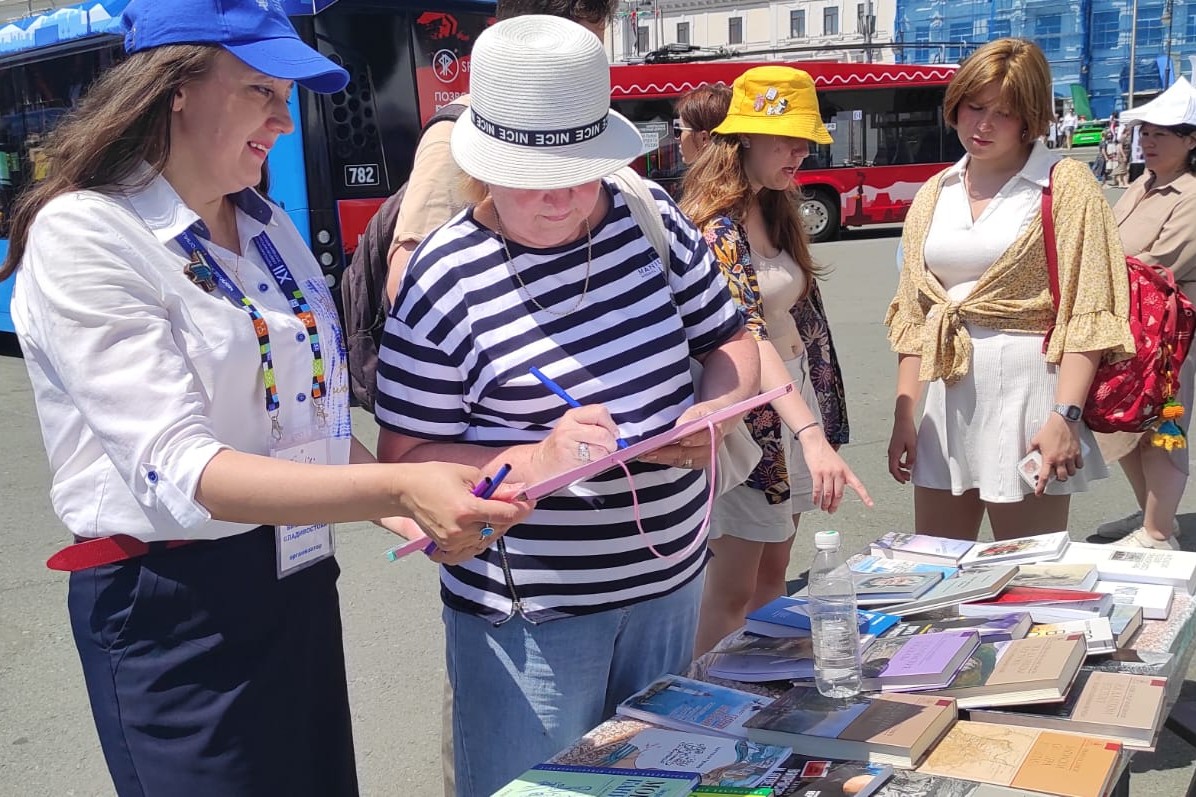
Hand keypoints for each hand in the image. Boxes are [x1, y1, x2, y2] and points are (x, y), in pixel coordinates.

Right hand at [391, 462, 533, 555]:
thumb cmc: (434, 476)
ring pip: (486, 540)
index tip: (530, 502)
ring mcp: (451, 542)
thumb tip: (519, 490)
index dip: (522, 509)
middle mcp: (460, 530)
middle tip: (511, 503)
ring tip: (488, 512)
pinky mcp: (445, 549)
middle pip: (498, 529)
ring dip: (493, 528)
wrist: (404, 492)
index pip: (505, 514)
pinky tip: (479, 528)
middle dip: (508, 517)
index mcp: (466, 509)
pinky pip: (472, 550)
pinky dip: (479, 540)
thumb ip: (495, 487)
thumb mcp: (467, 474)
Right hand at [529, 404, 620, 481]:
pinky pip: (594, 459)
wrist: (542, 460)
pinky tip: (588, 460)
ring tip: (597, 454)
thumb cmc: (563, 444)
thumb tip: (615, 431)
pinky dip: (597, 462)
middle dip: (611, 442)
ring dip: (605, 454)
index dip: (611, 424)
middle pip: (603, 432)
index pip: (600, 412)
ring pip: (601, 448)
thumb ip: (594, 424)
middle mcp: (569, 426)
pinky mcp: (569, 457)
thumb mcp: (575, 426)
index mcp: (573, 415)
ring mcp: (568, 442)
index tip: (613, 432)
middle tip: (609, 446)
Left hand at [642, 400, 737, 469]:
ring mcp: (704, 459)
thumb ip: (691, 417)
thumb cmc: (706, 414)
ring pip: (680, 461)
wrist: (719, 422)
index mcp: (715, 431)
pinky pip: (680, 464)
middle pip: (686, 453)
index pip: (704, 437)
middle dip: (664, 453)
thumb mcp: (700, 409)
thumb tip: (678, 428)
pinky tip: (652, 457)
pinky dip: (665, 460)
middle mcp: (711, 449)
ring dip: (661, 459)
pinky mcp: (697, 464)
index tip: (680, 440)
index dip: (693, 439)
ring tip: (643, 456)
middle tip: (646, 452)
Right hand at [798, 427, 873, 512]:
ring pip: (828, 494)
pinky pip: (817, 489)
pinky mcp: (817, 473)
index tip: (870, 505)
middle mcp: (839, 472)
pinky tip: (815, 501)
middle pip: (839, 494)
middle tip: (831, 511)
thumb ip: (840, 477)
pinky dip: (816, 498)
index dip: (865, 496)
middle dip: (834, 505)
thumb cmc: (826, 453)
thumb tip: (835, 492)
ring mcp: (828, 473)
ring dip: (825, 504)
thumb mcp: (838, 464)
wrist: (816, 442)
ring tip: (823, 508)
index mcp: (846, 471)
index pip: (858, 485)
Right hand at [887, 416, 917, 483]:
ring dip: (900, 470)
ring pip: (894, 464)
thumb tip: (910, 466)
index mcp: (894, 453)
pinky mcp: (895, 447)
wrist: (903, 421)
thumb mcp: (912, 445)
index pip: (893, 469)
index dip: (898, 477)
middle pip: (892, 468)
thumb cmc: (907, 431)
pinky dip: (900, 464)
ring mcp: (892, 450)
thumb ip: (911, 457)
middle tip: (907, 478)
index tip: (904, 481)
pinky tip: (907, 464)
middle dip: (899, 475)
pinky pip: (896, 459)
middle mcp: (891, 452)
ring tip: (908, 472)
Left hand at [1029, 414, 1081, 495]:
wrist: (1064, 421)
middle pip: (1062, 478)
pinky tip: (1072, 463)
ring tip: (1063, 468)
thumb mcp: (1035, 440)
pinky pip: (1079, 465)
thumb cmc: (1049, 430)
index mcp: (1049, 458)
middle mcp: (1061, 460)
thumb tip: (1027, 454)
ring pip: (1072, 473)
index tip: (1039, 494)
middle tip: (1055, 475)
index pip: (1044, 477)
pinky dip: (1076, 466)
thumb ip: (1031, 449)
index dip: (1041, 487)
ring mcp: (1071, 457)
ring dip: (1067, 473)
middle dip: (1058, 479)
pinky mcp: (1078, 453)